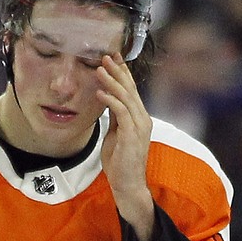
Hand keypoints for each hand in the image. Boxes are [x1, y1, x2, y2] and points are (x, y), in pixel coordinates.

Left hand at [96, 55, 155, 240]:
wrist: (127, 184)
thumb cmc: (120, 162)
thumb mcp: (115, 135)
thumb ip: (114, 119)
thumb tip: (107, 102)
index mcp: (139, 118)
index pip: (131, 91)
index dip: (123, 74)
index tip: (113, 59)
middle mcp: (143, 119)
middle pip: (130, 89)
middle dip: (117, 71)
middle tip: (105, 56)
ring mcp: (139, 126)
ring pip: (126, 97)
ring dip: (112, 81)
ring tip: (99, 69)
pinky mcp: (132, 135)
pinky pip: (122, 112)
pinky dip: (110, 100)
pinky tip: (100, 92)